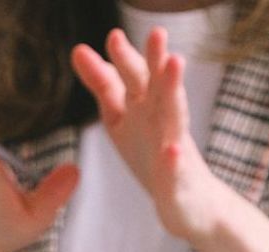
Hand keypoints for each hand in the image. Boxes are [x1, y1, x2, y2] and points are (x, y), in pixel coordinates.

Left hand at [71, 28, 225, 239]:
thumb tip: (79, 50)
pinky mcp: (178, 181)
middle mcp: (162, 120)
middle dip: (156, 61)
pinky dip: (174, 162)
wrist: (189, 202)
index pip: (132, 78)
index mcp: (144, 107)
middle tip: (157, 33)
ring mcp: (173, 149)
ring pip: (176, 117)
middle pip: (157, 87)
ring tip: (176, 64)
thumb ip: (104, 85)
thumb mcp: (122, 116)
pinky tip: (172, 152)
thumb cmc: (153, 153)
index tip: (114, 36)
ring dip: (175, 92)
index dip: (123, 59)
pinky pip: (175, 171)